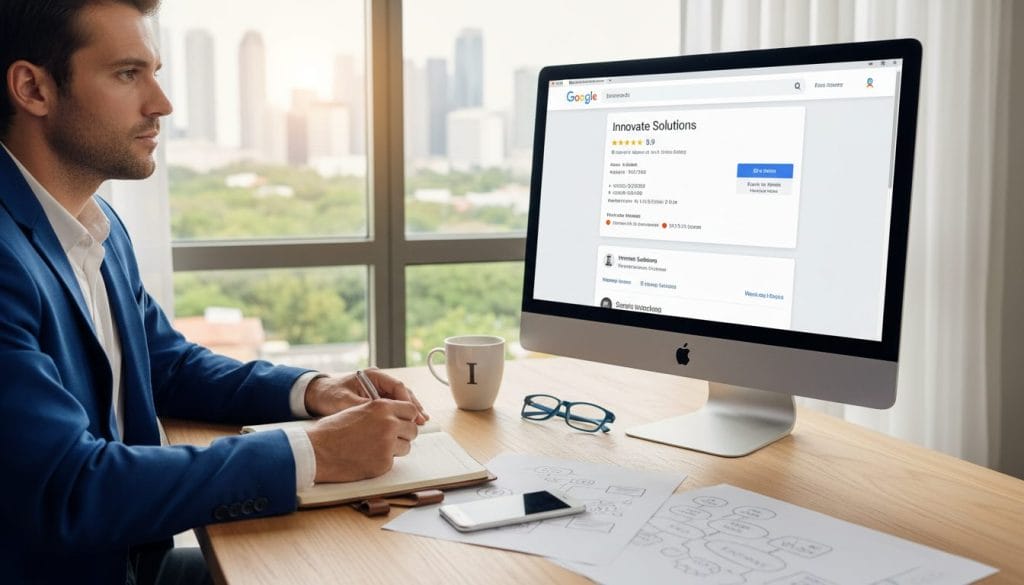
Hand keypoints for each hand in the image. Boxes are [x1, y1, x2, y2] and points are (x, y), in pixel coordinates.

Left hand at [304, 369, 428, 423]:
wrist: (317, 395)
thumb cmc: (329, 395)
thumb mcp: (344, 402)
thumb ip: (363, 408)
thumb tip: (380, 417)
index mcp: (373, 376)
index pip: (397, 386)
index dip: (406, 401)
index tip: (412, 414)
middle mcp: (378, 381)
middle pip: (402, 393)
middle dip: (413, 407)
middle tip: (422, 420)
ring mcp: (378, 389)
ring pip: (400, 400)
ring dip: (410, 411)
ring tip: (421, 422)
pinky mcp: (376, 399)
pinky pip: (393, 406)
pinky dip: (401, 415)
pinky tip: (409, 424)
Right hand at [306, 399, 419, 481]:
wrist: (316, 451)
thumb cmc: (332, 430)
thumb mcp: (357, 410)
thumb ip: (380, 412)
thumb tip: (397, 418)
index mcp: (382, 407)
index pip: (411, 409)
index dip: (407, 417)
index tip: (403, 423)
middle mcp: (389, 423)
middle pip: (412, 429)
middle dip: (404, 434)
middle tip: (391, 438)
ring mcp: (388, 444)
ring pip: (406, 447)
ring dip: (395, 448)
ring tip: (375, 448)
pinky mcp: (384, 463)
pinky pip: (393, 461)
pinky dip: (383, 461)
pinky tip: (366, 458)